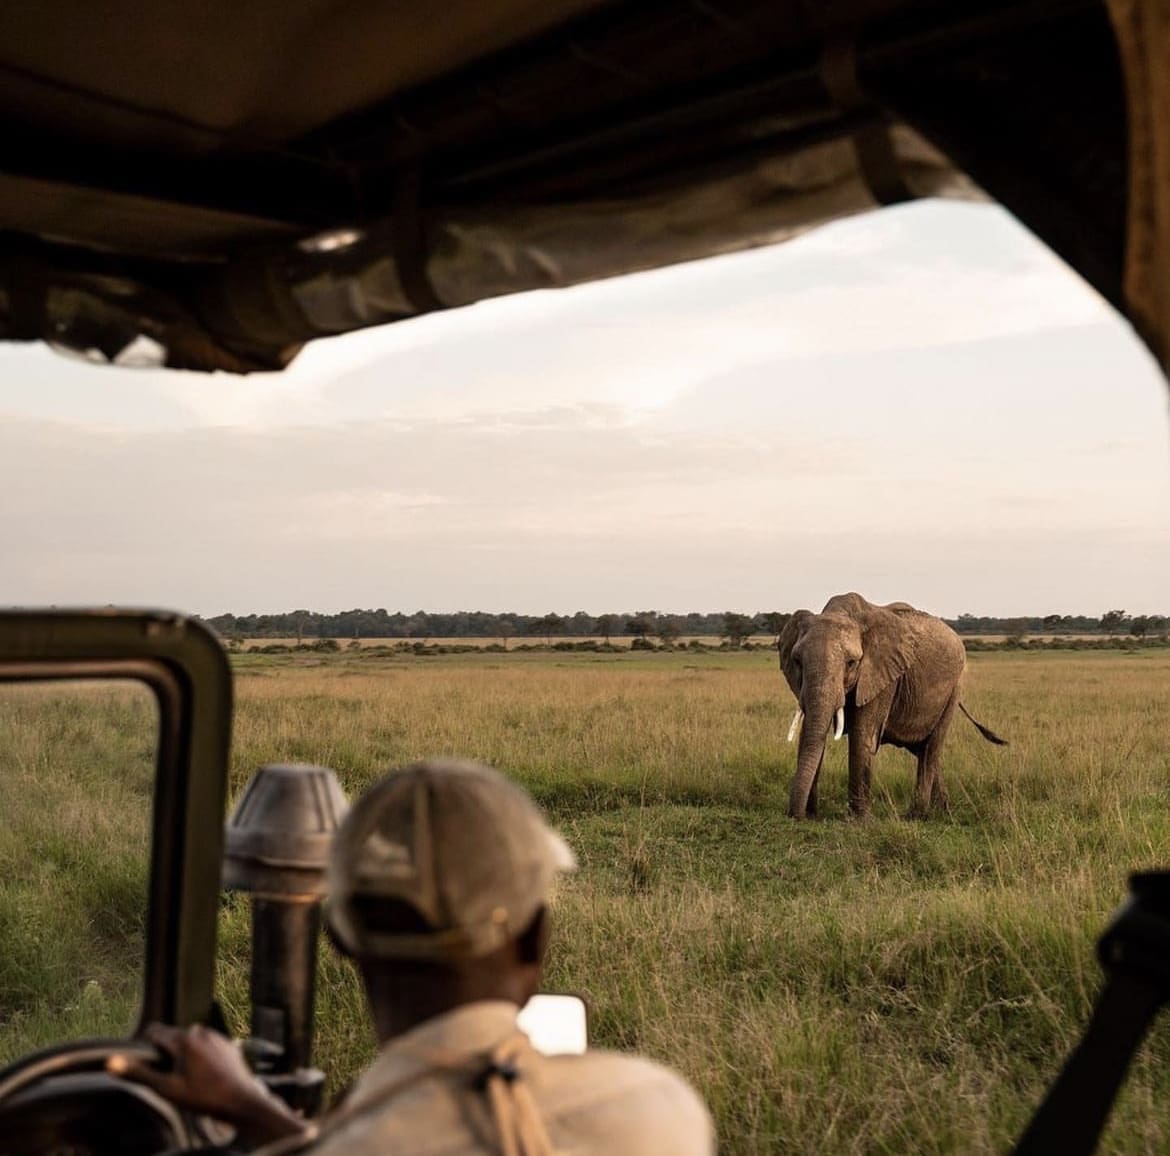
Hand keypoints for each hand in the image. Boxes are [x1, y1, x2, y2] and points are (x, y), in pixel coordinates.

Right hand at [107, 1023, 309, 1144]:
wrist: (240, 1100)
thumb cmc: (202, 1096)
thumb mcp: (166, 1088)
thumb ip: (140, 1074)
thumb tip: (111, 1062)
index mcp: (184, 1039)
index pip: (155, 1031)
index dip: (145, 1045)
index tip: (143, 1059)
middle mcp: (201, 1031)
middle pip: (173, 1035)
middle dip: (166, 1051)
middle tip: (166, 1075)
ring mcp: (216, 1036)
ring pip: (191, 1039)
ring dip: (184, 1052)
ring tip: (185, 1076)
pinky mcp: (228, 1043)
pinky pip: (207, 1044)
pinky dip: (201, 1054)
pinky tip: (202, 1074)